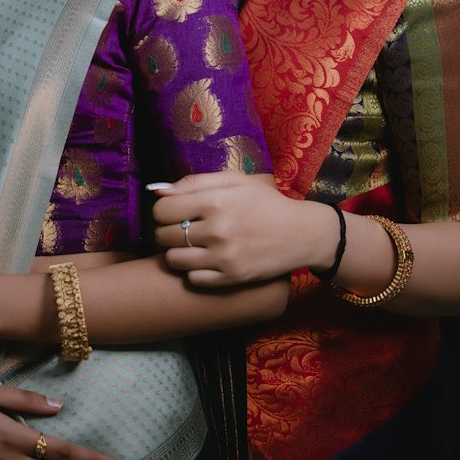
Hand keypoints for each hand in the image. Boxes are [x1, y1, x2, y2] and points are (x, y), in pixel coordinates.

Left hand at [151, 172, 335, 285]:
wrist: (300, 233)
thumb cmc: (265, 202)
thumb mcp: (235, 180)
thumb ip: (195, 182)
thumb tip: (159, 191)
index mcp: (215, 201)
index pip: (162, 210)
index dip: (162, 211)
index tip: (173, 212)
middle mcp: (217, 229)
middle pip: (164, 235)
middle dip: (167, 231)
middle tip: (182, 229)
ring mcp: (223, 257)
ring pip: (174, 259)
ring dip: (176, 252)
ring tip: (190, 245)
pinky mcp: (231, 278)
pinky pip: (192, 279)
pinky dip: (193, 271)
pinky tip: (205, 261)